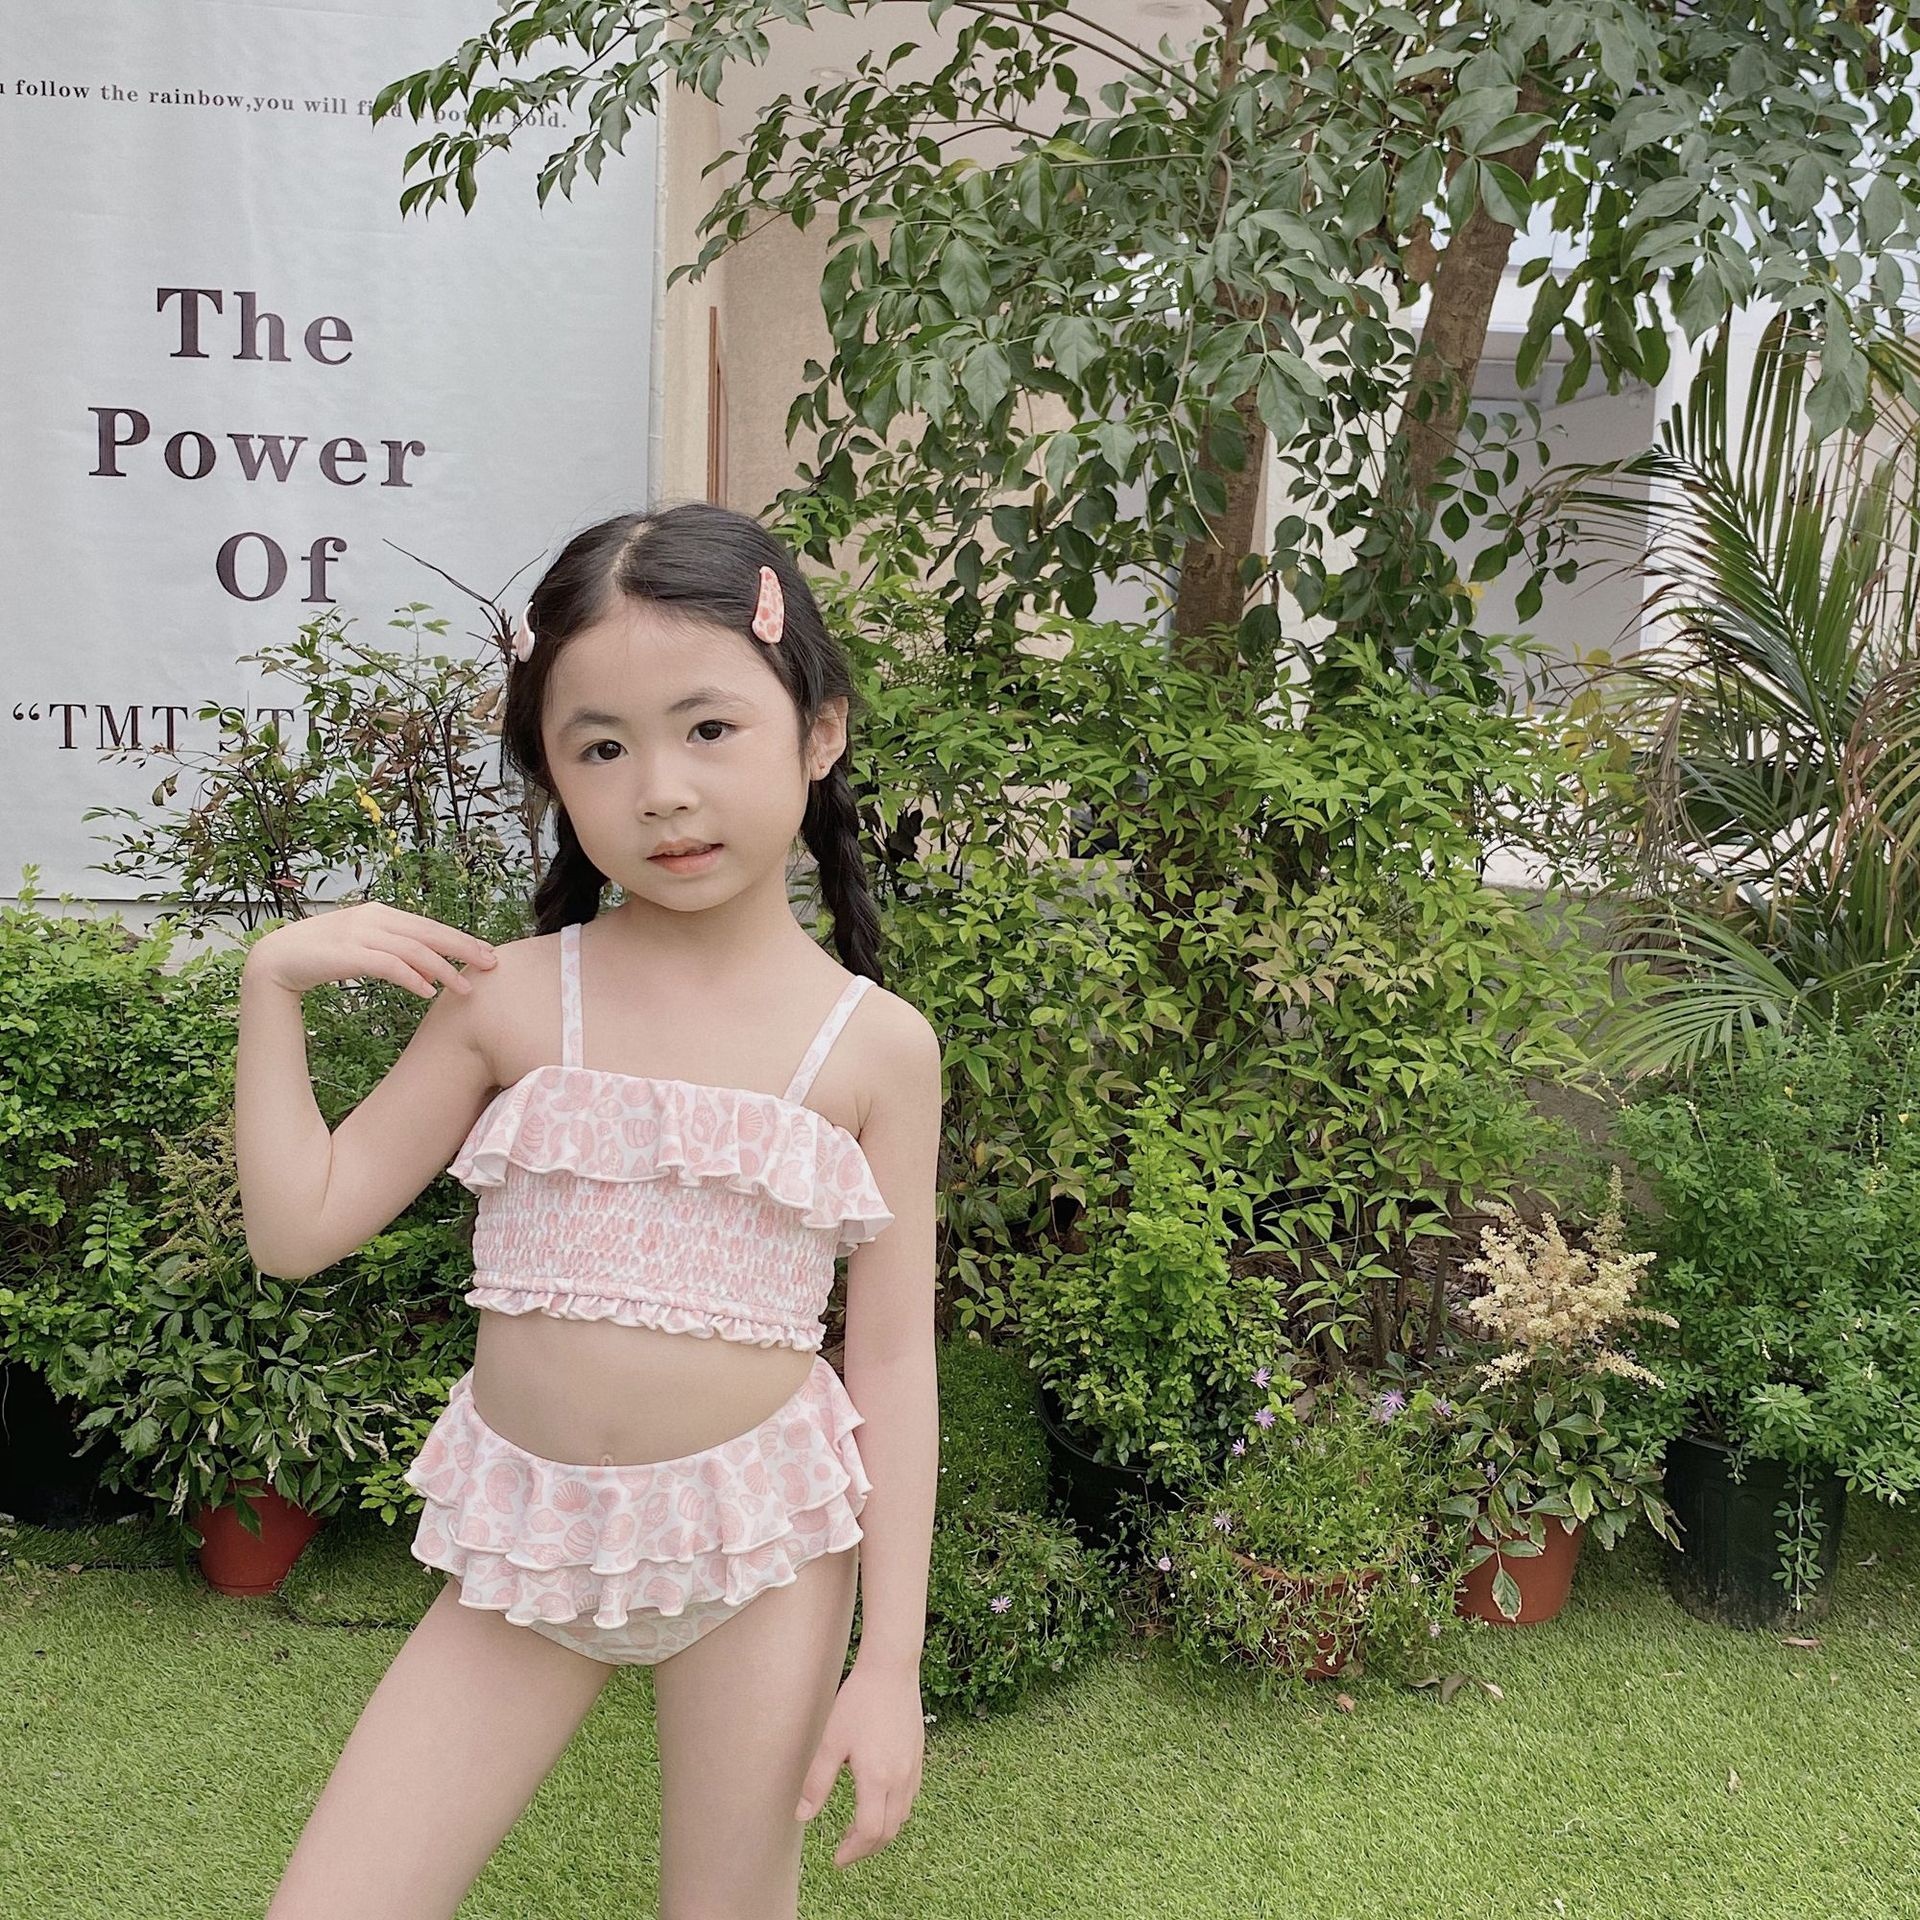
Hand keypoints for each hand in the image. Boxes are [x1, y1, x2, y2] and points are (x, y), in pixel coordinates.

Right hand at [244, 902, 497, 999]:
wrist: (276, 959)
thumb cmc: (323, 955)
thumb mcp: (364, 947)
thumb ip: (394, 950)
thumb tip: (429, 967)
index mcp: (380, 913)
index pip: (429, 925)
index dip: (460, 939)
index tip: (486, 953)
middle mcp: (373, 918)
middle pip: (429, 933)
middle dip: (464, 949)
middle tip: (491, 965)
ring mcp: (359, 933)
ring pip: (414, 950)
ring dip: (443, 970)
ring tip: (465, 988)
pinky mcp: (347, 953)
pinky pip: (388, 964)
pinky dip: (411, 977)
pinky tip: (427, 991)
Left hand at [793, 1660, 924, 1868]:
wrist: (891, 1669)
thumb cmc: (858, 1702)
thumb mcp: (831, 1741)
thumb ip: (817, 1783)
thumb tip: (802, 1817)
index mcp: (877, 1778)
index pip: (869, 1832)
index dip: (852, 1851)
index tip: (837, 1858)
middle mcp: (900, 1778)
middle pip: (888, 1831)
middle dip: (867, 1848)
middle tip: (845, 1850)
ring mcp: (913, 1768)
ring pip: (902, 1816)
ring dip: (881, 1831)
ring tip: (858, 1828)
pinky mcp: (918, 1756)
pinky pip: (910, 1797)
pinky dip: (895, 1812)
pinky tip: (879, 1801)